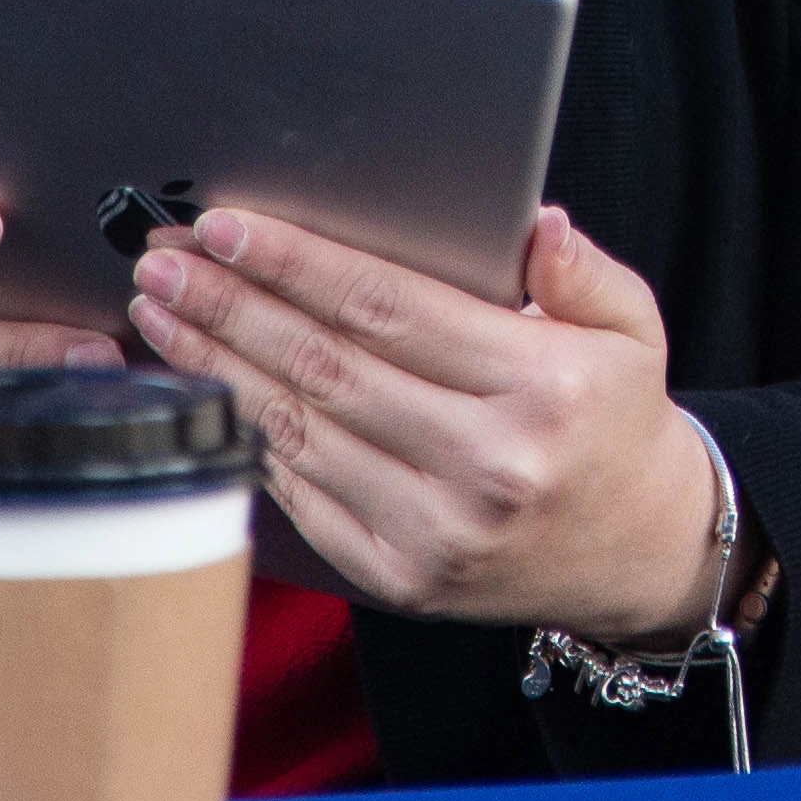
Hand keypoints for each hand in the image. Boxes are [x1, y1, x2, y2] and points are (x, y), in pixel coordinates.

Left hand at [127, 201, 719, 644]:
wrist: (637, 550)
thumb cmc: (617, 421)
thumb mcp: (631, 328)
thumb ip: (578, 270)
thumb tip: (531, 221)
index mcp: (541, 387)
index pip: (390, 308)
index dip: (298, 264)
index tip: (227, 227)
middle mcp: (487, 465)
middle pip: (327, 367)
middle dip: (232, 307)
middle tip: (163, 264)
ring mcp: (439, 531)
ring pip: (300, 432)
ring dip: (220, 369)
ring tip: (163, 318)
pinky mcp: (403, 579)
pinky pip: (304, 497)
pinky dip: (249, 438)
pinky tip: (210, 392)